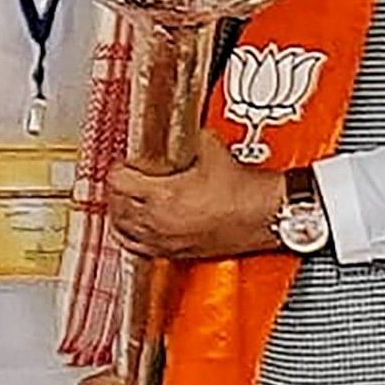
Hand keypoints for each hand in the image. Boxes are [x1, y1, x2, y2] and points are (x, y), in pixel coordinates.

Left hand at [104, 151, 284, 261]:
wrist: (268, 216)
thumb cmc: (246, 192)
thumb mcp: (212, 151)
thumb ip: (191, 138)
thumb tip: (186, 130)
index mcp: (163, 196)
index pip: (118, 182)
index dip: (118, 169)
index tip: (124, 164)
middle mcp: (159, 222)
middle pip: (117, 206)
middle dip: (116, 191)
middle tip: (122, 180)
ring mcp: (166, 241)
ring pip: (123, 231)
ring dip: (120, 215)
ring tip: (123, 203)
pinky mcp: (177, 254)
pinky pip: (140, 250)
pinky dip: (132, 238)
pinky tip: (134, 231)